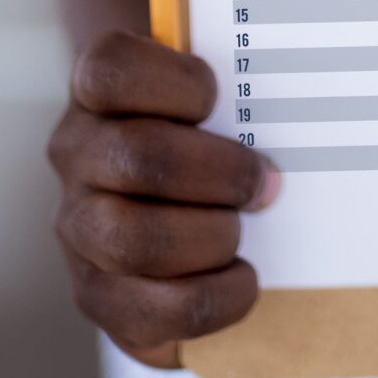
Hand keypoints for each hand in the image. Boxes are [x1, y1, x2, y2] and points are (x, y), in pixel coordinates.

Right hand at [47, 31, 280, 366]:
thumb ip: (233, 90)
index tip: (217, 97)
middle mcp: (75, 155)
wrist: (164, 197)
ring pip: (134, 240)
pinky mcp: (94, 292)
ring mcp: (78, 226)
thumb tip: (302, 99)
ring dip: (211, 239)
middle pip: (137, 157)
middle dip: (222, 175)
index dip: (177, 83)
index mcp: (98, 91)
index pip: (112, 67)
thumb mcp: (207, 94)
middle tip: (267, 185)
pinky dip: (210, 299)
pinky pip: (146, 310)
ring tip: (242, 234)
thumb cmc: (201, 133)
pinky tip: (240, 281)